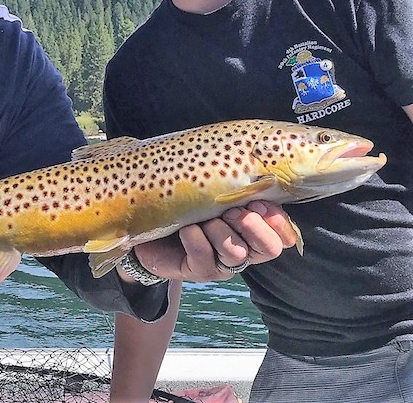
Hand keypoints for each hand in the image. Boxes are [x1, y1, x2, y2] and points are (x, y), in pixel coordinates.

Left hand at [132, 201, 297, 282]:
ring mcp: (222, 264)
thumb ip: (237, 185)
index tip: (259, 202)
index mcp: (255, 230)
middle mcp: (244, 249)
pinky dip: (197, 240)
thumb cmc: (190, 202)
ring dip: (222, 232)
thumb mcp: (216, 191)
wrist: (153, 223)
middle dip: (252, 225)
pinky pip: (205, 258)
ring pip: (237, 253)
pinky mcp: (198, 271)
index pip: (284, 235)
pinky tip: (187, 229)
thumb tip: (254, 166)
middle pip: (269, 247)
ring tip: (206, 220)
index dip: (277, 221)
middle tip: (231, 210)